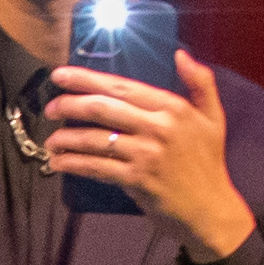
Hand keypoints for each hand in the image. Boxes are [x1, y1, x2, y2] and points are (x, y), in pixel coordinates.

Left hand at [42, 45, 255, 260]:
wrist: (210, 209)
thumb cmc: (207, 162)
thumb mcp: (213, 118)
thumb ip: (201, 83)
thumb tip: (181, 54)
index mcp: (173, 108)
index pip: (122, 87)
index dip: (87, 79)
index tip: (61, 74)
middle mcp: (159, 128)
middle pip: (102, 108)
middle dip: (69, 105)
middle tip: (50, 108)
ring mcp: (146, 154)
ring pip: (95, 139)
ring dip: (66, 138)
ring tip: (51, 140)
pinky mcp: (136, 180)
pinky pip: (96, 167)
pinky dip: (73, 164)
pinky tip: (58, 162)